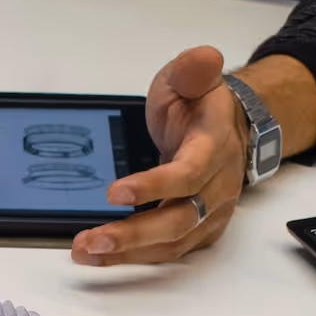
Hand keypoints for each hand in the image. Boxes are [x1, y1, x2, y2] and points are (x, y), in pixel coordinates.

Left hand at [71, 46, 247, 265]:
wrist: (229, 129)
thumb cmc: (199, 107)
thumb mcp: (190, 78)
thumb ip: (192, 70)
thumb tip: (205, 57)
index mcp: (214, 146)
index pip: (188, 173)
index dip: (154, 186)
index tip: (114, 193)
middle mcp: (217, 185)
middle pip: (180, 219)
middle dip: (134, 234)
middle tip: (92, 239)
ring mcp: (211, 212)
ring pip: (173, 242)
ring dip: (128, 252)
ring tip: (86, 251)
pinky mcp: (201, 230)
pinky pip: (170, 250)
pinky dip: (136, 257)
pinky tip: (102, 256)